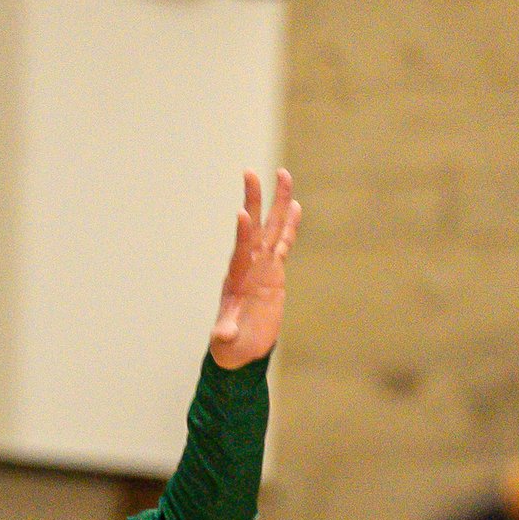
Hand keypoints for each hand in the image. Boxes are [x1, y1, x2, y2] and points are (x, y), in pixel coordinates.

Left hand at [208, 170, 300, 368]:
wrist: (241, 347)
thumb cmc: (231, 345)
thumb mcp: (226, 343)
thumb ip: (225, 336)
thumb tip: (223, 336)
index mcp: (236, 277)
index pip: (241, 250)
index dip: (243, 233)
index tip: (242, 213)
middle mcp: (249, 264)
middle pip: (255, 226)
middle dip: (254, 200)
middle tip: (250, 172)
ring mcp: (263, 265)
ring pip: (273, 227)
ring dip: (278, 202)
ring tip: (283, 174)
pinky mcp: (275, 271)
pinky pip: (284, 243)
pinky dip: (290, 225)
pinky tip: (295, 205)